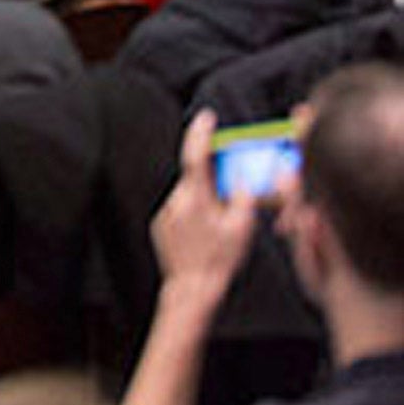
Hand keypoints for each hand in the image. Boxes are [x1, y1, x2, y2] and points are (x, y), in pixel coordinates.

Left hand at [151, 111, 258, 299]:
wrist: (192, 287)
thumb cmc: (220, 259)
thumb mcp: (241, 228)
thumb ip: (242, 197)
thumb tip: (241, 179)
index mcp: (196, 197)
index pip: (196, 156)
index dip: (201, 134)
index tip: (206, 117)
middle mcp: (176, 200)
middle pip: (196, 178)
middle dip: (213, 180)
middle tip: (230, 194)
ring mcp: (166, 213)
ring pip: (190, 197)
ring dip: (205, 202)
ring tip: (218, 228)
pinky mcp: (161, 225)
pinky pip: (181, 211)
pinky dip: (194, 215)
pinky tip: (205, 236)